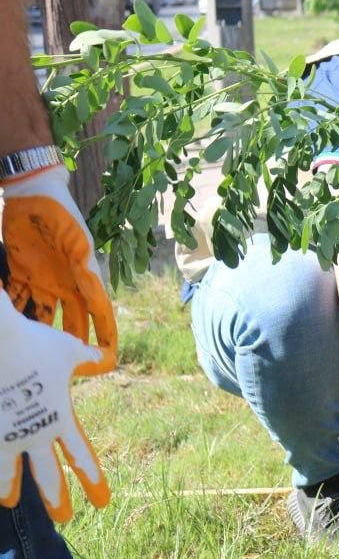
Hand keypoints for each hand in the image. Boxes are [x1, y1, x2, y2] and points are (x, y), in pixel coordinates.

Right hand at [0, 295, 110, 521]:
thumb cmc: (33, 344)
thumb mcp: (68, 350)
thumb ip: (89, 359)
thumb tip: (109, 358)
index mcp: (59, 420)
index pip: (81, 457)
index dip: (93, 481)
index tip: (103, 503)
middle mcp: (31, 435)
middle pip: (46, 478)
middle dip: (56, 499)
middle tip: (65, 518)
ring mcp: (2, 437)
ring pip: (4, 475)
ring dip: (7, 489)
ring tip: (9, 501)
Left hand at [1, 164, 116, 375]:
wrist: (32, 192)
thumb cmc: (61, 214)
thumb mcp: (78, 243)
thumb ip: (85, 270)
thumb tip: (97, 298)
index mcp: (85, 276)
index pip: (99, 312)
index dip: (105, 334)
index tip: (108, 357)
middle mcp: (66, 282)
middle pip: (71, 320)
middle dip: (71, 343)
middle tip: (71, 366)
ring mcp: (43, 279)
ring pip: (42, 314)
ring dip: (40, 332)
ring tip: (36, 354)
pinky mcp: (20, 272)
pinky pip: (16, 298)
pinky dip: (13, 310)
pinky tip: (10, 327)